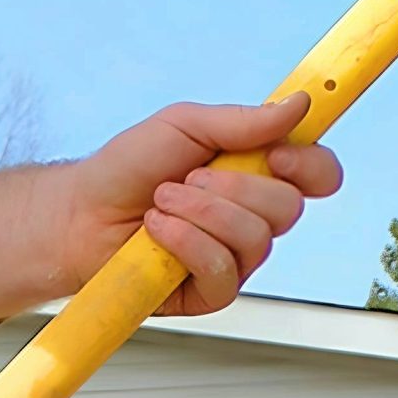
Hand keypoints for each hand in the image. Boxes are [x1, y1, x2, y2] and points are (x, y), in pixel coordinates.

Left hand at [0, 92, 342, 324]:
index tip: (276, 155)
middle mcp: (254, 218)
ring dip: (202, 213)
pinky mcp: (210, 293)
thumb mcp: (182, 127)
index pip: (318, 175)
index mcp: (258, 175)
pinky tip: (157, 231)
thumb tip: (300, 104)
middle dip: (234, 187)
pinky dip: (187, 244)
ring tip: (161, 202)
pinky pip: (224, 273)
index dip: (310, 166)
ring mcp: (236, 259)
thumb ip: (241, 121)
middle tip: (187, 177)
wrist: (78, 212)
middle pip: (290, 208)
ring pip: (257, 240)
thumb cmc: (128, 167)